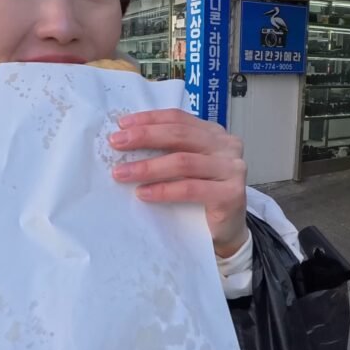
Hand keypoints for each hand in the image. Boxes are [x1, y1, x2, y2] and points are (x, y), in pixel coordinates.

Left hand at [109, 109, 249, 257]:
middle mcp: (227, 146)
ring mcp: (233, 169)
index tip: (122, 125)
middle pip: (180, 135)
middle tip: (116, 143)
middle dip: (144, 137)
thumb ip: (168, 150)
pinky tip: (142, 193)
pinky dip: (163, 190)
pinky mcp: (232, 194)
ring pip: (183, 161)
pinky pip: (190, 188)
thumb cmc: (201, 196)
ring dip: (148, 167)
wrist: (226, 230)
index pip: (178, 118)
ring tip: (122, 173)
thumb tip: (126, 140)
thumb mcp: (186, 167)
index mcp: (213, 133)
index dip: (149, 119)